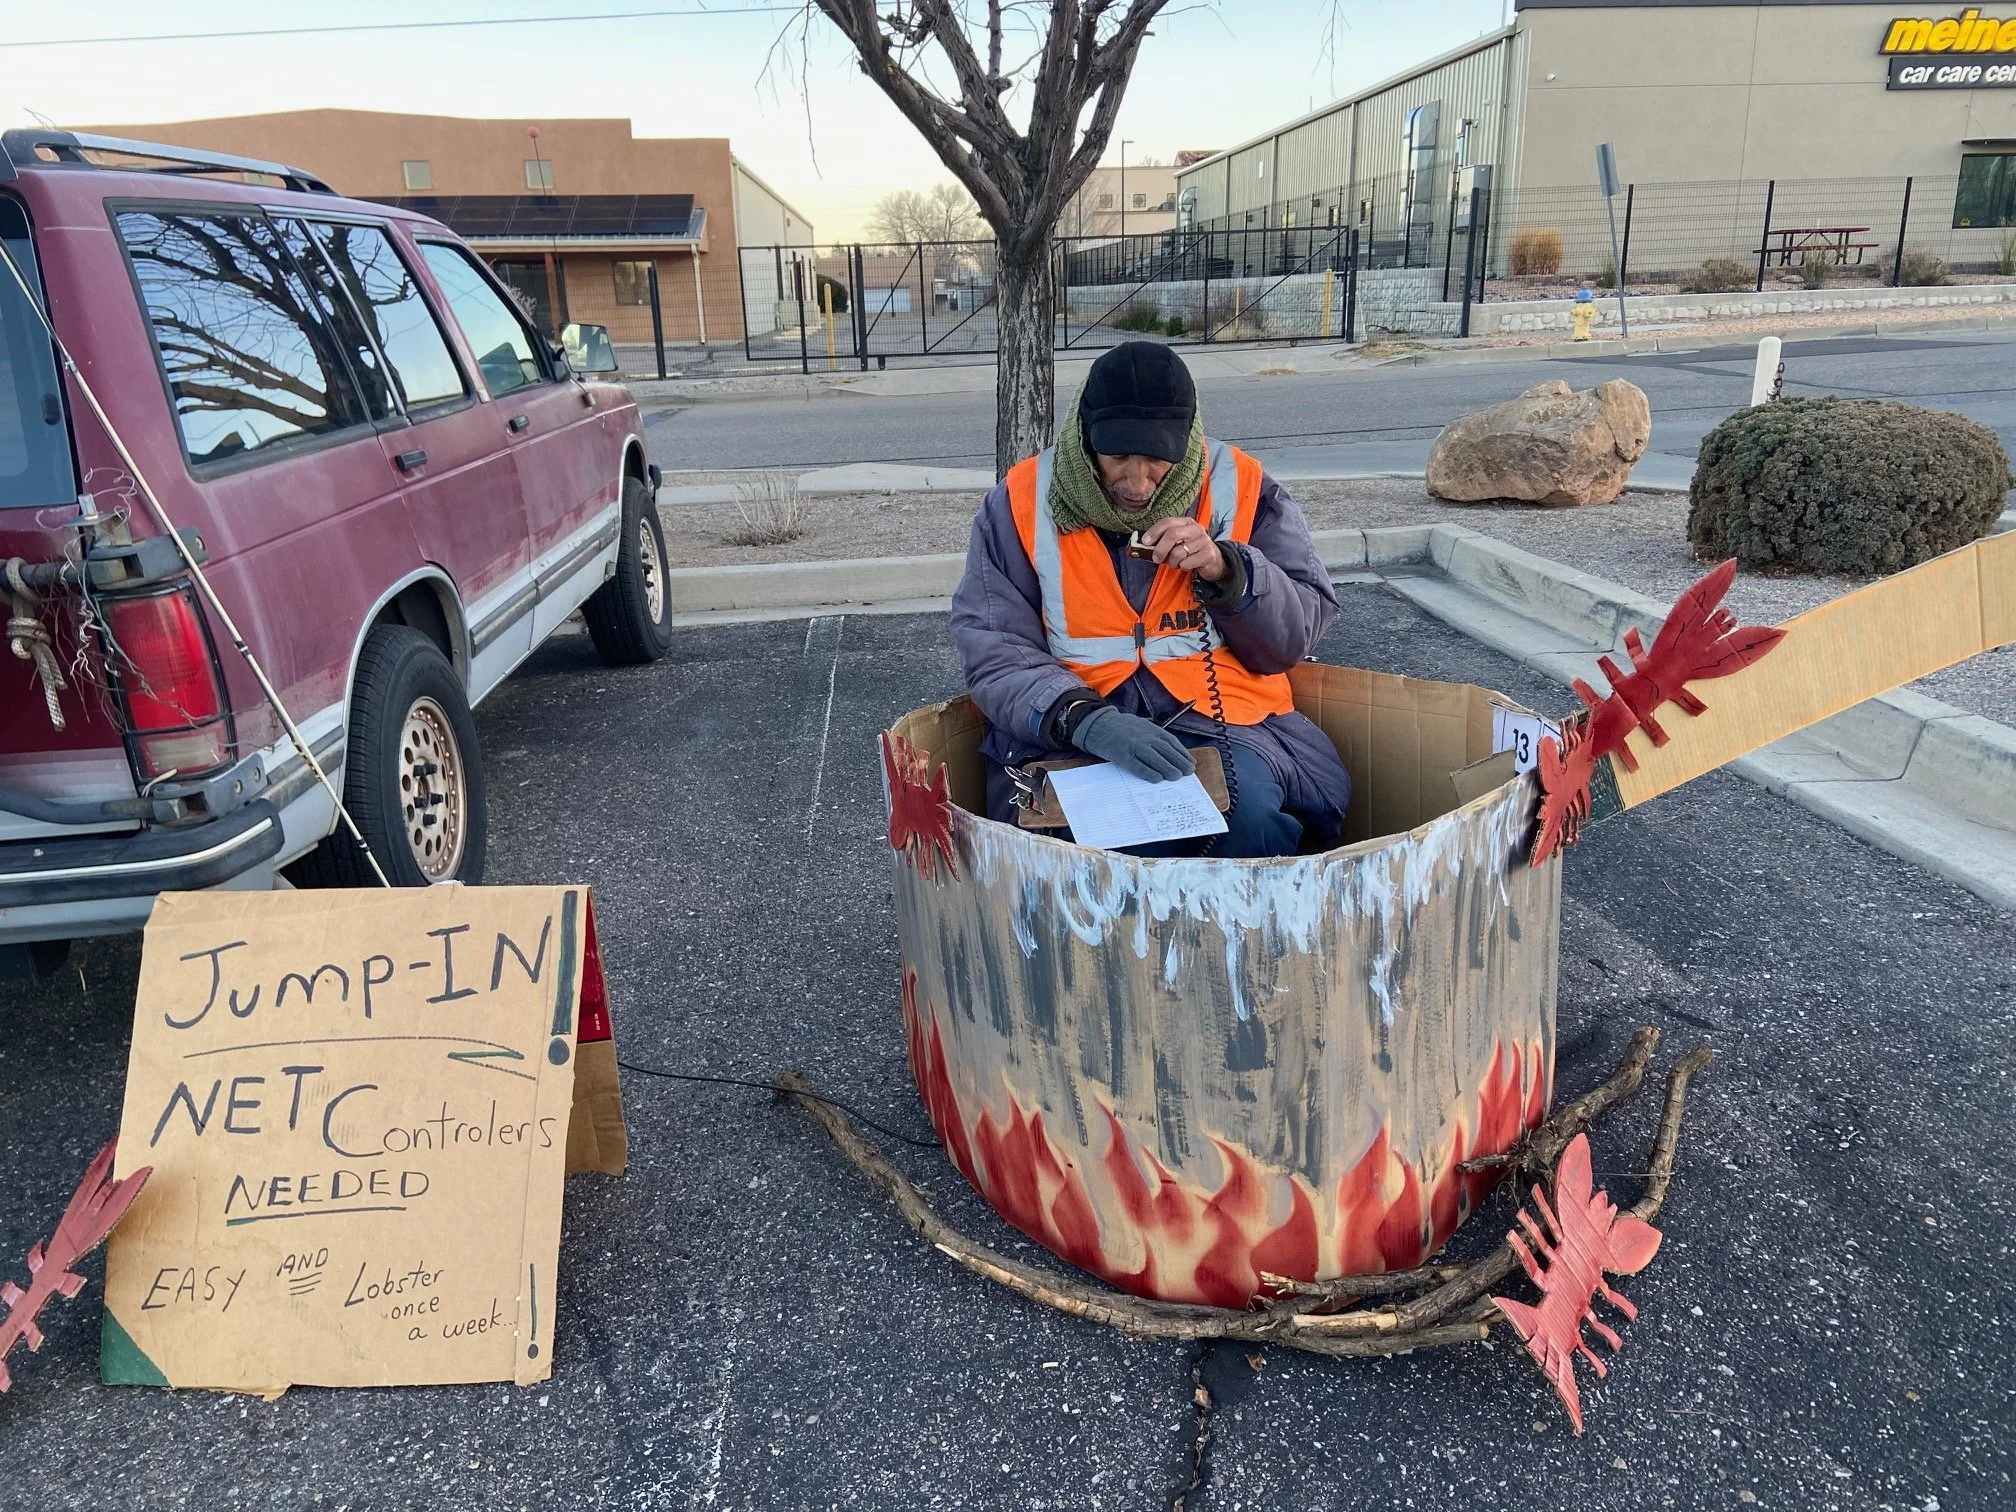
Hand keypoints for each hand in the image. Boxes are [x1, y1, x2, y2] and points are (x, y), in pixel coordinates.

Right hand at [1070, 706, 1195, 782]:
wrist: (1099, 725)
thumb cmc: (1123, 728)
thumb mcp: (1142, 726)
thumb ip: (1155, 737)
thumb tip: (1172, 753)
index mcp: (1151, 729)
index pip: (1172, 742)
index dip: (1183, 754)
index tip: (1191, 763)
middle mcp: (1145, 736)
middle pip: (1166, 751)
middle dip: (1179, 762)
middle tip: (1188, 773)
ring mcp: (1133, 746)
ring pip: (1155, 758)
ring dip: (1168, 768)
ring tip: (1177, 777)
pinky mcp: (1122, 755)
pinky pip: (1137, 766)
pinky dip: (1148, 773)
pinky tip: (1157, 779)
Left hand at [1139, 517, 1229, 582]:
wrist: (1214, 560)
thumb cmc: (1191, 550)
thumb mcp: (1179, 542)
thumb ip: (1164, 540)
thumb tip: (1146, 545)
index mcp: (1186, 522)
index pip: (1168, 522)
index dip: (1154, 531)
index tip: (1145, 541)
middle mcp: (1195, 529)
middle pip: (1173, 534)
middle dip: (1160, 548)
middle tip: (1156, 558)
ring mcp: (1203, 540)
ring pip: (1178, 552)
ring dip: (1173, 562)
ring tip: (1176, 563)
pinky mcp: (1208, 554)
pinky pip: (1187, 563)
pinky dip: (1183, 567)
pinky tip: (1187, 565)